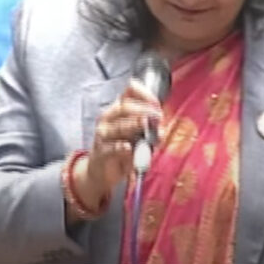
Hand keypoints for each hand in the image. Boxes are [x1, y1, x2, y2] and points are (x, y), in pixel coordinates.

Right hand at [74, 80, 162, 206]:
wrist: (101, 171)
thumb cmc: (121, 149)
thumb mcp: (137, 136)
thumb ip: (150, 129)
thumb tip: (162, 128)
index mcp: (117, 109)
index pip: (128, 91)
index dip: (144, 94)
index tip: (157, 103)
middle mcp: (108, 118)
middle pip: (124, 107)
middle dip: (144, 110)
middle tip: (158, 118)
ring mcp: (103, 134)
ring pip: (119, 126)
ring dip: (136, 127)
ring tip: (150, 131)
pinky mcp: (101, 151)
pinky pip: (112, 147)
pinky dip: (122, 147)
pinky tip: (130, 148)